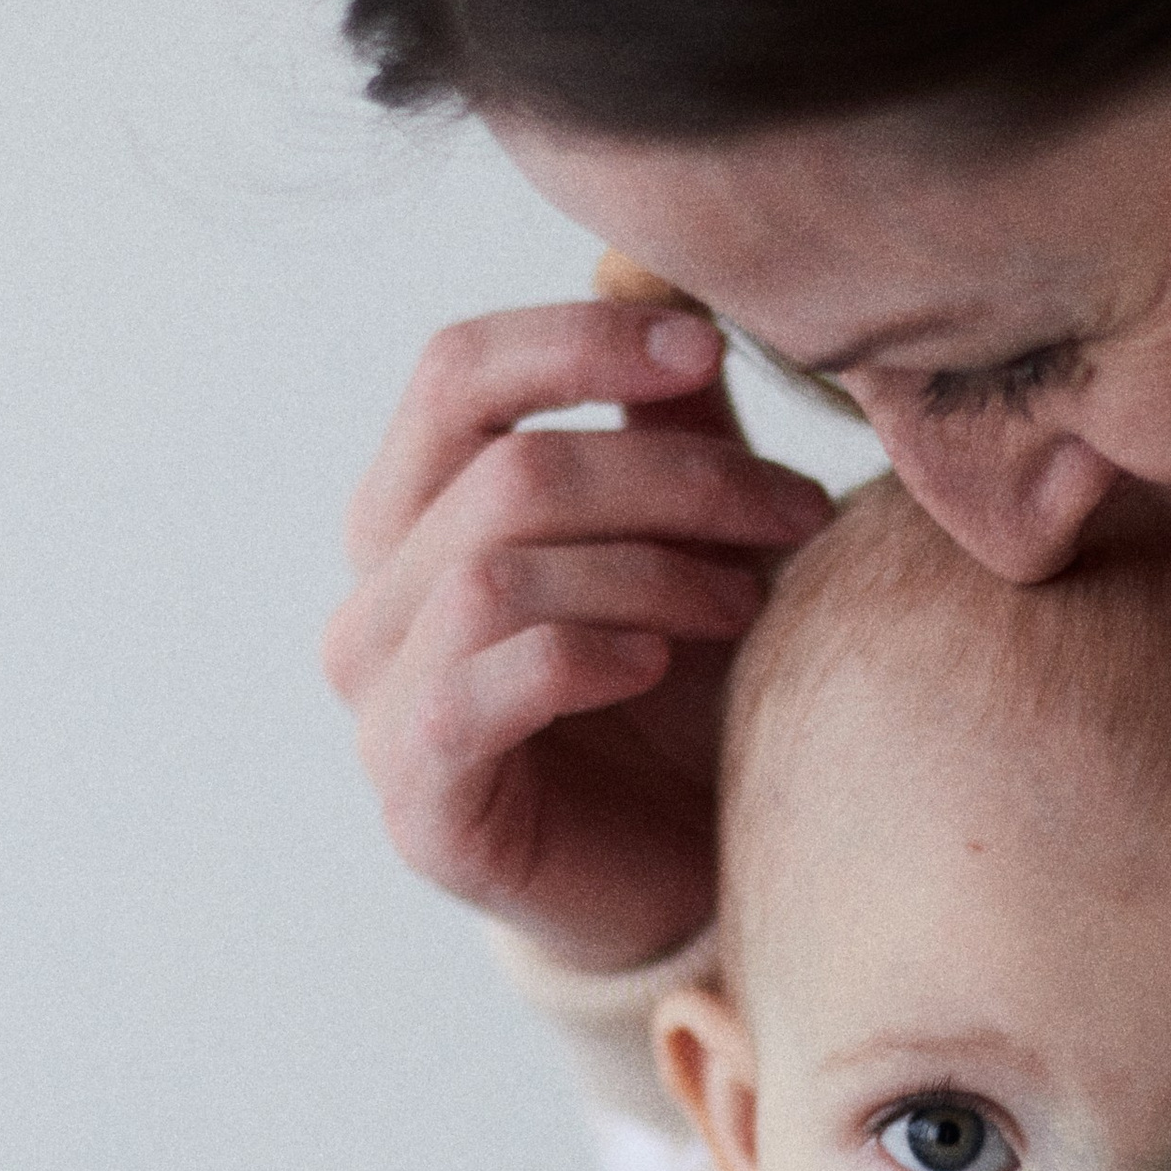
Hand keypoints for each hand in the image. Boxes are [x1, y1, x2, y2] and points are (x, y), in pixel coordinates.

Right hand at [324, 297, 831, 972]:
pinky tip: (666, 665)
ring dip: (652, 571)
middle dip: (672, 478)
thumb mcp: (687, 540)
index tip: (710, 345)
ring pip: (496, 572)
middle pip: (502, 472)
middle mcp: (373, 598)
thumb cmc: (679, 700)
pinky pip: (478, 689)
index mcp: (418, 511)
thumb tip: (673, 289)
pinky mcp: (419, 802)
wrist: (679, 881)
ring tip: (751, 605)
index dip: (579, 340)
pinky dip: (587, 655)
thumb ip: (669, 428)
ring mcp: (380, 704)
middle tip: (797, 512)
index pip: (455, 372)